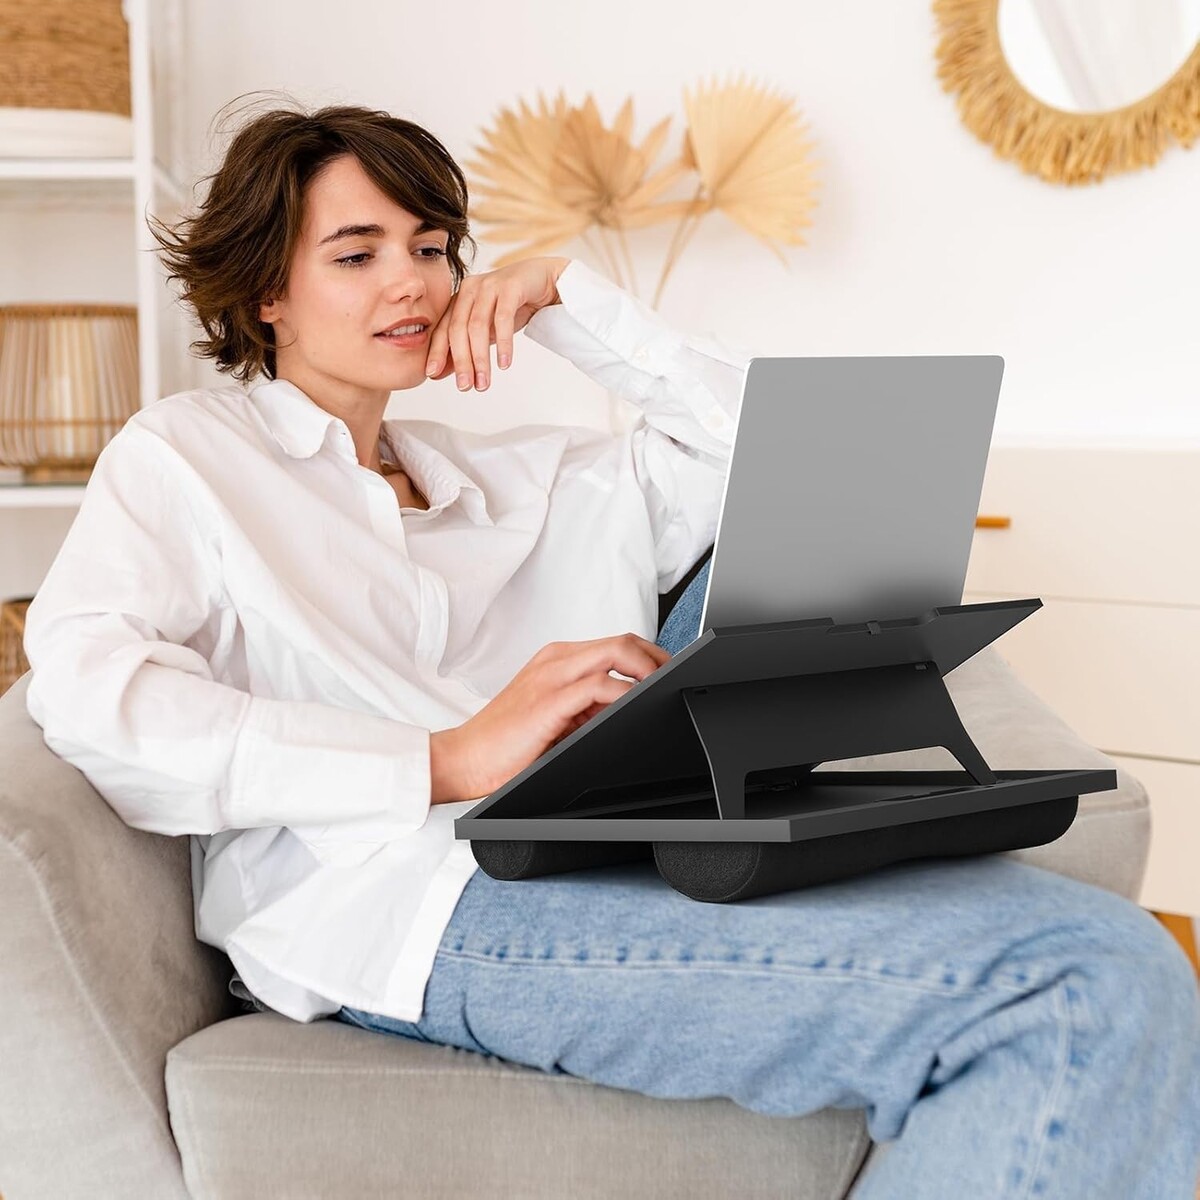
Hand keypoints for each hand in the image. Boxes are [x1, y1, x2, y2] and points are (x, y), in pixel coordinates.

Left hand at [424, 256, 569, 391]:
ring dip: (480, 358)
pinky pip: (503, 318)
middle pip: (458, 329)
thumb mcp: (487, 331)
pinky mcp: (510, 286)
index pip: (443, 328)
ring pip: (478, 326)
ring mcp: (489, 285)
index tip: (432, 375)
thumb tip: (440, 374)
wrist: (546, 281)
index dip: (437, 352)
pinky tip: (504, 364)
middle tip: (465, 386)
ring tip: (484, 382)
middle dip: (461, 361)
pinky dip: (503, 343)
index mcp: (460, 298)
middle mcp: (470, 289)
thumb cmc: (515, 305)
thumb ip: (467, 349)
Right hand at [429, 633, 670, 802]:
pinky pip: (599, 685)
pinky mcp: (548, 700)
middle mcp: (556, 660)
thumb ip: (592, 707)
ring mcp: (551, 676)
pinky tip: (637, 707)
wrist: (464, 759)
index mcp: (558, 660)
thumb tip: (633, 707)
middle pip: (623, 641)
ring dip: (650, 671)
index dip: (651, 657)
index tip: (671, 676)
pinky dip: (626, 693)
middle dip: (659, 659)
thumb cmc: (507, 743)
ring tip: (666, 692)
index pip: (617, 644)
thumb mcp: (560, 718)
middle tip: (679, 683)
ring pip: (616, 652)